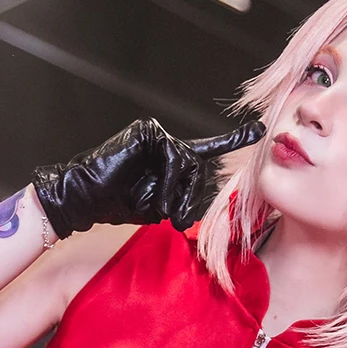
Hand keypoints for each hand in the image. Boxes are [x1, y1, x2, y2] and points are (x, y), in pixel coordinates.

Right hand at [32, 117, 264, 238]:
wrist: (86, 198)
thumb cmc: (117, 204)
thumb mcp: (156, 208)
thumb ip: (179, 202)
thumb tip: (193, 210)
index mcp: (171, 162)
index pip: (208, 151)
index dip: (233, 141)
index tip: (260, 129)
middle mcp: (167, 145)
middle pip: (200, 169)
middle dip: (189, 198)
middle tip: (174, 218)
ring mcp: (158, 135)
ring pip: (188, 164)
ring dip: (176, 193)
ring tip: (156, 207)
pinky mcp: (149, 130)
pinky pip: (174, 155)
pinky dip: (168, 179)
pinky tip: (152, 192)